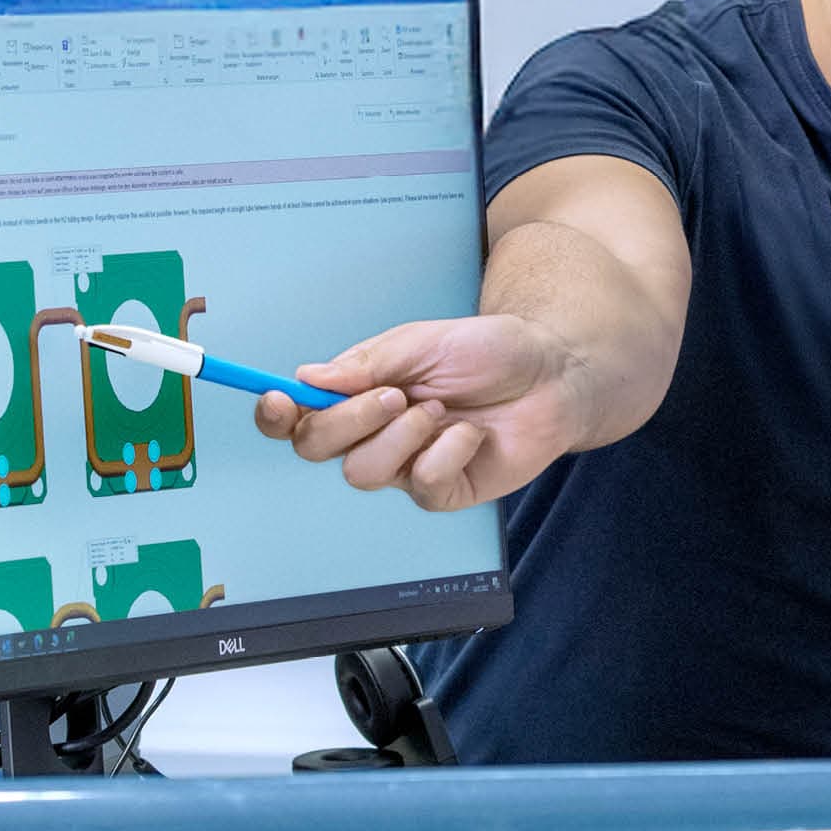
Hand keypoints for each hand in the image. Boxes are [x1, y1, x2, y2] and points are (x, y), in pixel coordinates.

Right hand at [253, 314, 591, 510]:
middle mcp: (376, 433)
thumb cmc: (491, 351)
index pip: (297, 416)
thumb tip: (308, 378)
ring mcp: (408, 465)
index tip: (276, 398)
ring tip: (442, 411)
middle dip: (349, 421)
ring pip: (363, 473)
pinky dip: (447, 453)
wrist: (555, 372)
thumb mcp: (423, 342)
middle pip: (316, 448)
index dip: (276, 414)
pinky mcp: (444, 489)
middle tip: (396, 394)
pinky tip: (472, 434)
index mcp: (360, 394)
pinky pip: (421, 486)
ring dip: (402, 437)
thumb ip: (365, 363)